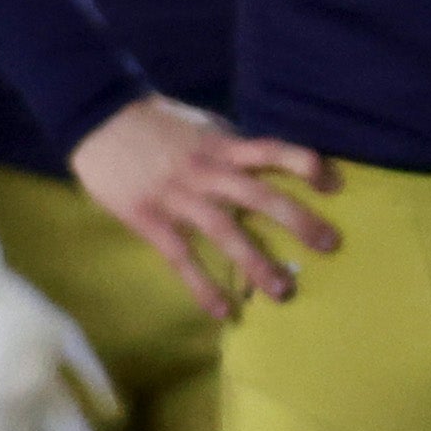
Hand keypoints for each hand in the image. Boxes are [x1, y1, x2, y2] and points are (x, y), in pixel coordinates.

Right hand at [70, 93, 337, 321]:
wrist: (96, 119)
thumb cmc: (151, 121)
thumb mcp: (199, 124)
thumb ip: (229, 144)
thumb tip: (262, 162)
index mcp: (220, 145)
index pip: (272, 151)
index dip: (306, 165)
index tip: (334, 185)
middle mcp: (207, 171)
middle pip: (260, 197)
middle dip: (298, 220)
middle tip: (330, 245)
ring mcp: (178, 197)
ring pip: (226, 232)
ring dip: (257, 263)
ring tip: (284, 291)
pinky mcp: (151, 219)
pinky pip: (182, 258)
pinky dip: (203, 287)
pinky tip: (224, 312)